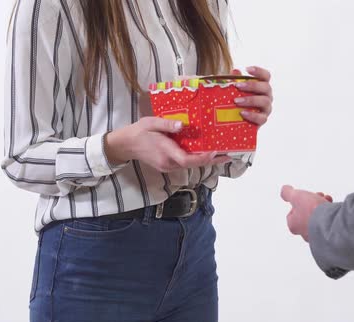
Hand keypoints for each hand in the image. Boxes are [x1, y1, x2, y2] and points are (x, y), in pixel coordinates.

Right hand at [105, 117, 230, 172]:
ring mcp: (169, 166)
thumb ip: (167, 124)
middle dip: (212, 160)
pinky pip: (186, 163)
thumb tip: (181, 125)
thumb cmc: (139, 132)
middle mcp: (169, 163)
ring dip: (206, 160)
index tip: (215, 152)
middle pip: (194, 164)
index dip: (203, 157)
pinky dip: (197, 159)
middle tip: (229, 155)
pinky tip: (206, 153)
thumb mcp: (151, 123)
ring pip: (191, 165)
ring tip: (223, 154)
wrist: (125, 145)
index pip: (188, 159)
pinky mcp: (168, 165)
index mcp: (166, 153)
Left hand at [233, 67, 272, 126]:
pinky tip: (242, 113)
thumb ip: (235, 81)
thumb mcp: (235, 91)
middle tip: (238, 86)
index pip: (266, 76)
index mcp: (262, 86)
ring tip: (236, 101)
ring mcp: (267, 108)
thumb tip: (235, 71)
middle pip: (266, 87)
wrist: (238, 121)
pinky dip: (252, 115)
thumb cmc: (238, 101)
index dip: (259, 71)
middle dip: (252, 85)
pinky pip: (262, 118)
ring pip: (265, 101)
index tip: (247, 69)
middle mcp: (267, 96)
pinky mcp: (263, 120)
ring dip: (250, 100)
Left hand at [280, 185, 332, 241]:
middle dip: (312, 203)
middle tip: (318, 196)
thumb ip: (288, 193)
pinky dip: (330, 214)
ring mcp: (317, 235)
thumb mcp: (296, 196)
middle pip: (306, 215)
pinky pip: (328, 223)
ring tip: (326, 200)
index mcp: (293, 225)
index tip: (303, 197)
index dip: (297, 203)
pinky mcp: (329, 235)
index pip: (292, 214)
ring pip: (318, 218)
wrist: (331, 221)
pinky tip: (333, 208)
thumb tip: (284, 189)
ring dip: (322, 208)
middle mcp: (304, 233)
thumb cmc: (311, 211)